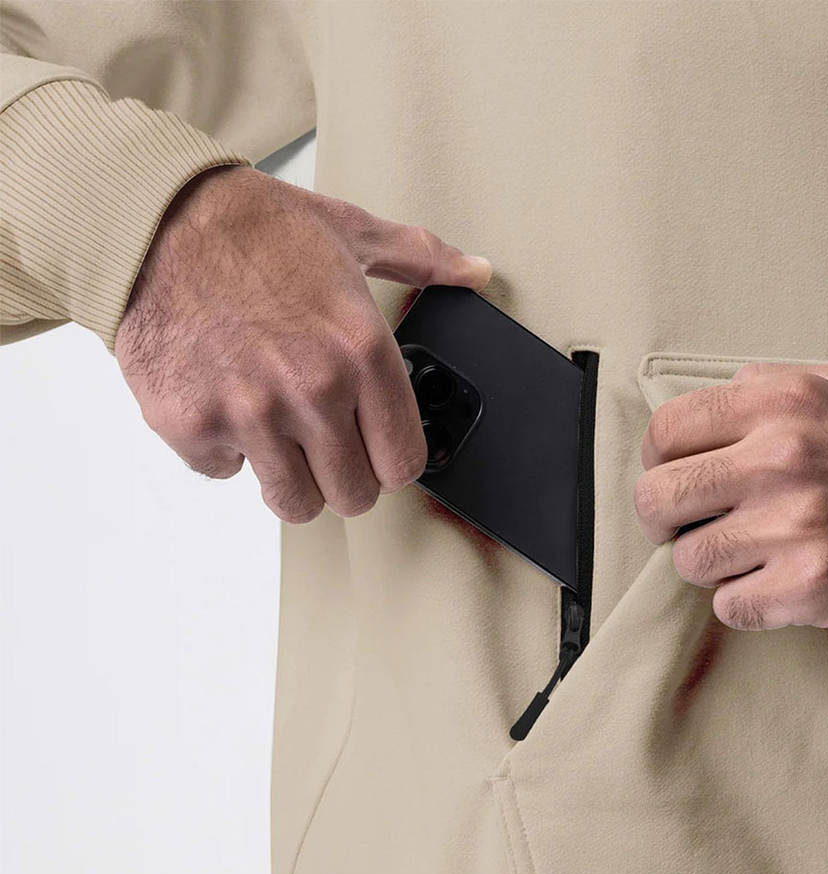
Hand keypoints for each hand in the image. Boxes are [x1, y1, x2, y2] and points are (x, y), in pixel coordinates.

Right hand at [115, 165, 490, 521]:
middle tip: (325, 447)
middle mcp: (312, 390)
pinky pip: (223, 471)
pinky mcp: (191, 426)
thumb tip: (475, 271)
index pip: (402, 464)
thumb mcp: (350, 232)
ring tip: (279, 435)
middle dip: (344, 478)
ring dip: (289, 476)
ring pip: (293, 502)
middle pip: (353, 496)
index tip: (376, 452)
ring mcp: (250, 414)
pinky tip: (223, 403)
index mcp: (361, 352)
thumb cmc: (253, 227)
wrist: (153, 218)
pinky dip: (223, 449)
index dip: (391, 462)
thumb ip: (421, 258)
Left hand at [633, 362, 827, 641]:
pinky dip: (744, 602)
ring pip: (688, 559)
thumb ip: (774, 382)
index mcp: (779, 403)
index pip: (665, 431)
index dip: (656, 462)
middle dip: (662, 520)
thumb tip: (723, 389)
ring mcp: (794, 524)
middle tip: (687, 526)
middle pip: (657, 498)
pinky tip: (773, 584)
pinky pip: (728, 605)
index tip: (671, 476)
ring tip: (747, 555)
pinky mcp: (808, 585)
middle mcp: (782, 457)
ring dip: (709, 565)